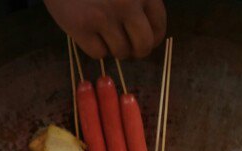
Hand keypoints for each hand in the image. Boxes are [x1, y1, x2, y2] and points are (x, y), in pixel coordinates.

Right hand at [44, 0, 166, 58]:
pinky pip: (98, 54)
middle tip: (127, 49)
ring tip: (104, 34)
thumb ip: (139, 3)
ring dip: (113, 49)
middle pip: (143, 45)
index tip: (144, 41)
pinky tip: (89, 33)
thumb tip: (150, 38)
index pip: (159, 26)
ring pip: (121, 52)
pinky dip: (95, 48)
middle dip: (136, 52)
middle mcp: (127, 3)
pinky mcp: (82, 26)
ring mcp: (104, 16)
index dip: (153, 39)